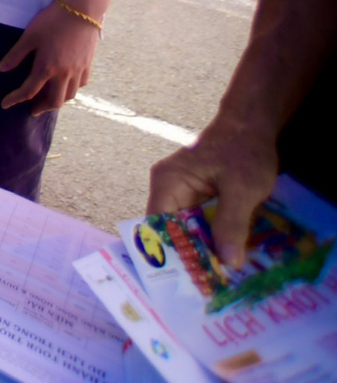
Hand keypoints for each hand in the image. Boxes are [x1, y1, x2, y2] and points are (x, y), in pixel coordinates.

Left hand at [0, 1, 99, 112]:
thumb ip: (16, 55)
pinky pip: (81, 84)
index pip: (29, 91)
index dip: (15, 99)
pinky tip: (66, 86)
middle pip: (54, 101)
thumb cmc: (52, 21)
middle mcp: (64, 74)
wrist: (81, 10)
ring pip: (70, 95)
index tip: (5, 104)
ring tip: (48, 99)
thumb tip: (2, 69)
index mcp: (47, 68)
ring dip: (57, 101)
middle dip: (41, 107)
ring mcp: (78, 70)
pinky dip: (72, 89)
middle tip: (32, 109)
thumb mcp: (29, 36)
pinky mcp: (88, 64)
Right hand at [148, 119, 278, 267]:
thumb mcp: (242, 189)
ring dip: (203, 248)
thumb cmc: (243, 151)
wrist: (252, 125)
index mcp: (168, 183)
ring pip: (187, 229)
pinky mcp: (197, 195)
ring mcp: (181, 191)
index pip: (158, 226)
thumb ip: (232, 224)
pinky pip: (199, 222)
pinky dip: (212, 237)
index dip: (171, 253)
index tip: (189, 280)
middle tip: (210, 285)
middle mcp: (168, 188)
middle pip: (172, 230)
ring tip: (220, 276)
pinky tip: (229, 254)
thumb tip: (228, 262)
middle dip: (190, 255)